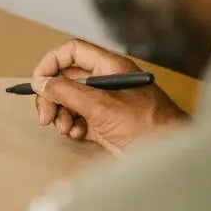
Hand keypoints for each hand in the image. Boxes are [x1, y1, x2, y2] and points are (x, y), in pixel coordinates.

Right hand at [32, 39, 186, 154]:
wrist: (171, 158)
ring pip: (68, 101)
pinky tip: (78, 135)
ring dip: (60, 114)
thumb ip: (68, 92)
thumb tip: (41, 82)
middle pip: (65, 79)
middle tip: (45, 116)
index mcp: (111, 67)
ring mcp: (105, 104)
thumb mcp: (102, 107)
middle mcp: (106, 82)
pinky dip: (71, 127)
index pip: (73, 52)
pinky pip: (77, 119)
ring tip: (65, 128)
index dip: (52, 63)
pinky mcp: (104, 124)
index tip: (39, 83)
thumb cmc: (150, 127)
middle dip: (52, 96)